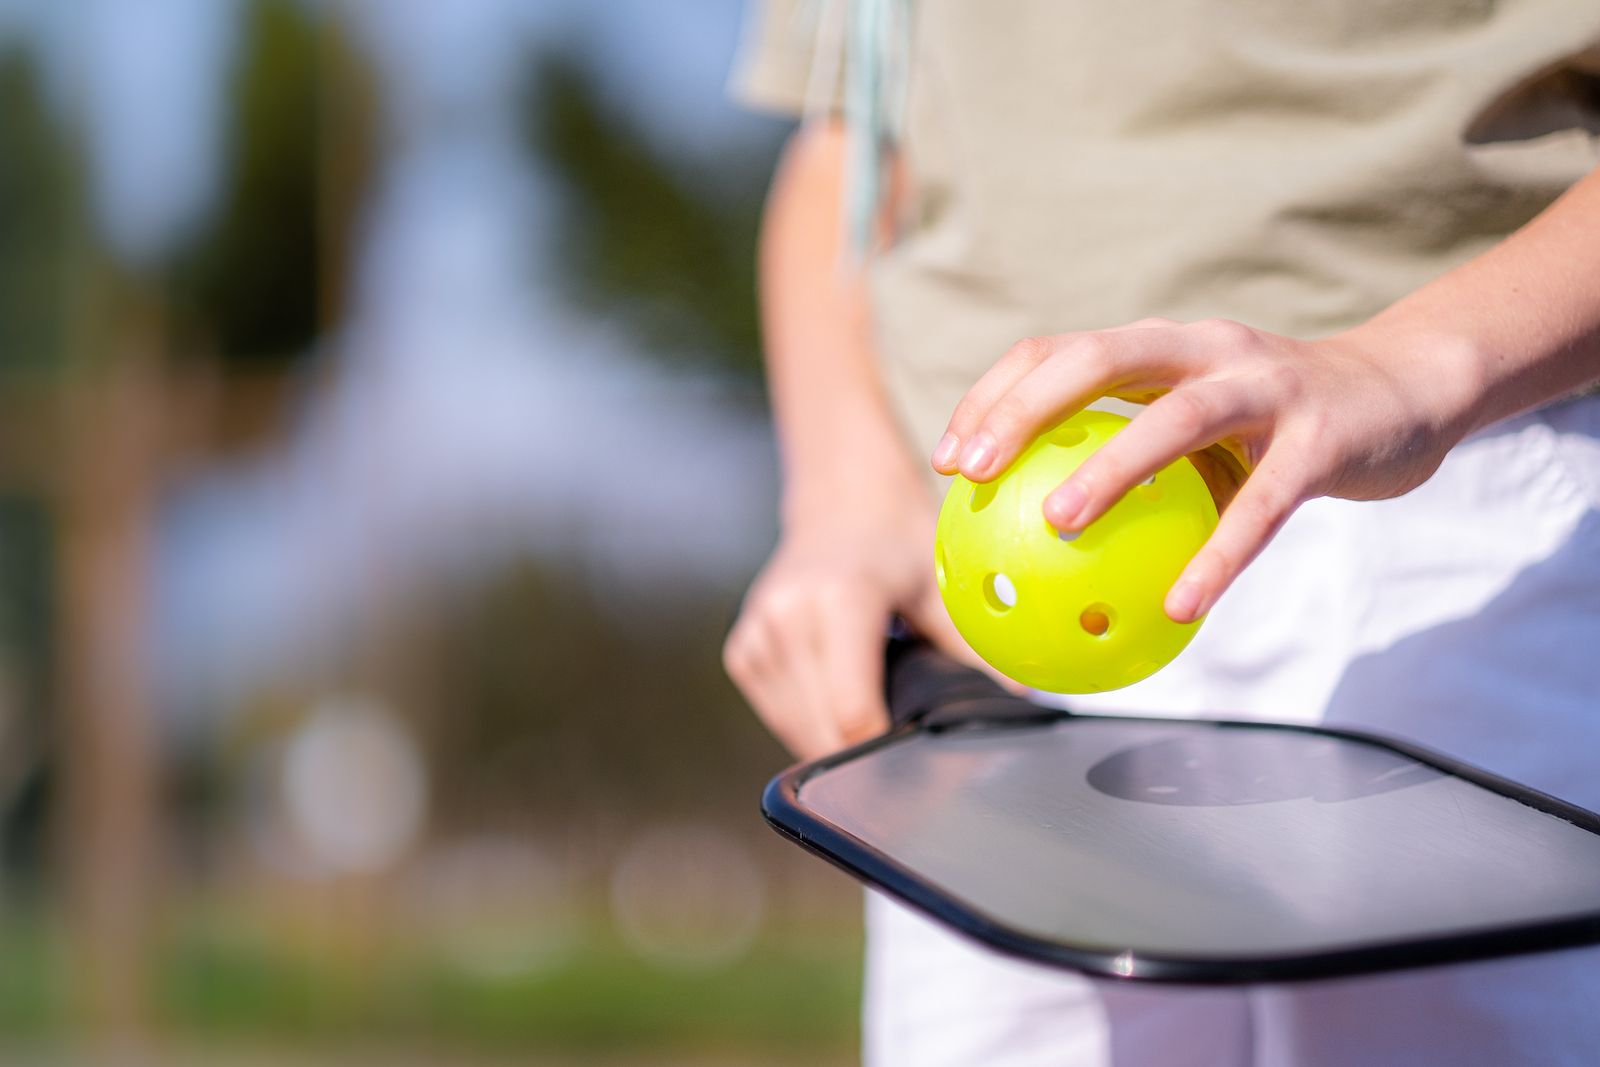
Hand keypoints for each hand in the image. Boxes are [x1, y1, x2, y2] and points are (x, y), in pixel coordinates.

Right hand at [723, 479, 973, 761]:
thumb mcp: (942, 584)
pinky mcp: (741, 651)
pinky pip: (777, 716)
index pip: (853, 712)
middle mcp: (786, 617)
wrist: (842, 503)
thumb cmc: (897, 542)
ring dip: (833, 741)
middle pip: (823, 734)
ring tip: (872, 709)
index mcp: (839, 600)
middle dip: (864, 754)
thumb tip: (1024, 695)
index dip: (887, 749)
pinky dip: (807, 723)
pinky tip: (838, 697)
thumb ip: (974, 644)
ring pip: (796, 733)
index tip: (917, 758)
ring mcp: (757, 635)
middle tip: (904, 747)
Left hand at [930, 317, 1471, 622]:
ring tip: (1055, 527)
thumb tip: (1043, 552)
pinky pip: (1263, 503)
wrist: (1407, 391)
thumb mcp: (1200, 430)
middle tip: (973, 474)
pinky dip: (1219, 554)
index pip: (1059, 349)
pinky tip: (1180, 608)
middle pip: (1100, 357)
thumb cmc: (1279, 423)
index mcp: (1163, 346)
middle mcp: (1207, 349)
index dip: (995, 395)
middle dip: (1025, 408)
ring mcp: (1268, 385)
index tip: (949, 460)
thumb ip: (1135, 466)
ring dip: (1110, 467)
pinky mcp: (1324, 436)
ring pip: (1176, 416)